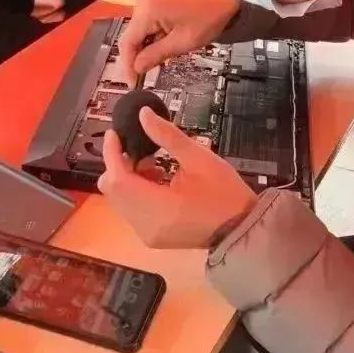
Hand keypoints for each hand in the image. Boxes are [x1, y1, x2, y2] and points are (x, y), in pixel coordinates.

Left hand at [98, 107, 255, 248]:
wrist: (242, 228)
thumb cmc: (224, 193)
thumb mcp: (198, 158)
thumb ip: (167, 136)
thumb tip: (143, 115)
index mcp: (157, 207)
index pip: (118, 178)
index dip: (111, 153)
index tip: (115, 133)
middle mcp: (145, 224)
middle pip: (112, 190)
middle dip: (119, 165)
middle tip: (139, 148)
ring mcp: (147, 233)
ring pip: (119, 200)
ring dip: (128, 178)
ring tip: (154, 164)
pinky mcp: (151, 237)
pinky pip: (131, 210)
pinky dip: (136, 191)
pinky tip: (158, 180)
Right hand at [119, 0, 239, 85]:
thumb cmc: (208, 17)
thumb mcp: (183, 42)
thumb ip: (156, 55)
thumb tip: (138, 68)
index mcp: (148, 11)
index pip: (127, 43)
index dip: (127, 65)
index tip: (132, 82)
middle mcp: (143, 5)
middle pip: (130, 38)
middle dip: (134, 59)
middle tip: (140, 78)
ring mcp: (149, 3)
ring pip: (137, 34)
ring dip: (143, 51)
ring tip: (153, 67)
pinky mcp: (155, 5)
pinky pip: (146, 27)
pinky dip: (150, 41)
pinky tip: (159, 52)